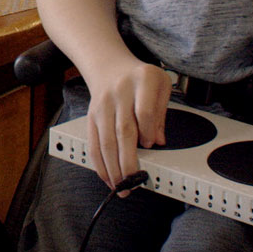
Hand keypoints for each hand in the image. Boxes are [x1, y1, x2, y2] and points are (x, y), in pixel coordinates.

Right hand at [81, 58, 169, 191]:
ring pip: (106, 141)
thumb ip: (161, 112)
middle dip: (128, 161)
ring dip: (113, 167)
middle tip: (134, 181)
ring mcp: (103, 105)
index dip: (148, 132)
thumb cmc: (140, 78)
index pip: (143, 111)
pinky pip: (93, 143)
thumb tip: (159, 142)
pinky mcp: (91, 116)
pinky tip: (107, 177)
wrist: (109, 65)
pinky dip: (100, 163)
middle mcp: (120, 92)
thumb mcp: (161, 85)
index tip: (152, 144)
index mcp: (143, 81)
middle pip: (123, 130)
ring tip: (121, 186)